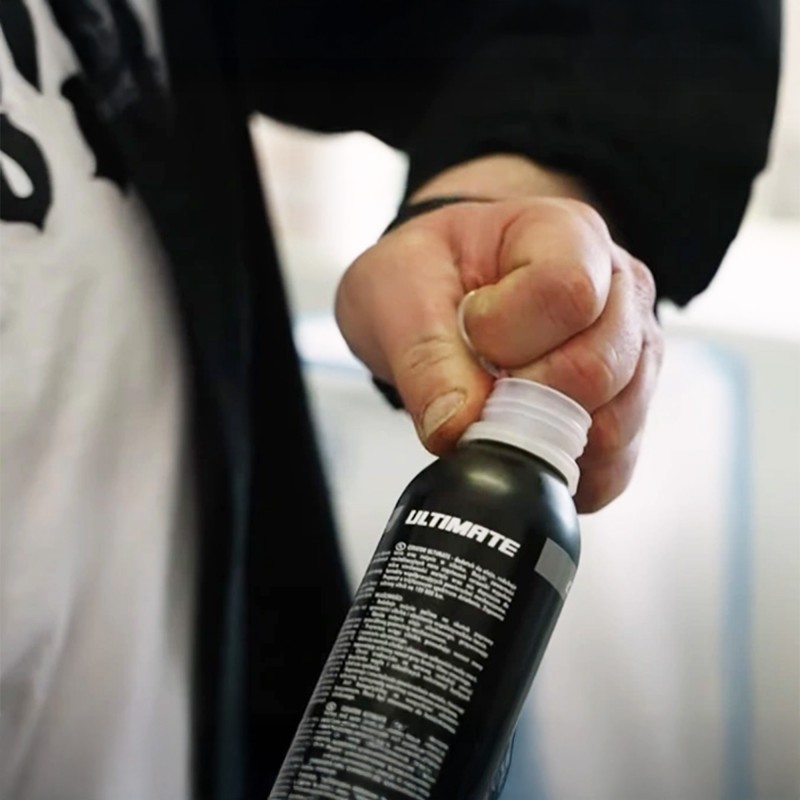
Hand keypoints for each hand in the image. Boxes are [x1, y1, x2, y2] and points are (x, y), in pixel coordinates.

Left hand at [335, 194, 662, 512]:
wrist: (441, 296)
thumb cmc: (428, 277)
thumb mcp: (398, 291)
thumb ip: (423, 355)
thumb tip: (457, 427)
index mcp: (568, 235)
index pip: (567, 294)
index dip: (505, 336)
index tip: (468, 335)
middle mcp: (618, 291)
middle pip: (598, 368)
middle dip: (520, 397)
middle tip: (478, 383)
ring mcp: (632, 352)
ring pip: (614, 423)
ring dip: (540, 436)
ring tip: (497, 405)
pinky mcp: (626, 408)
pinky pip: (614, 464)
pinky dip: (562, 470)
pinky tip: (523, 444)